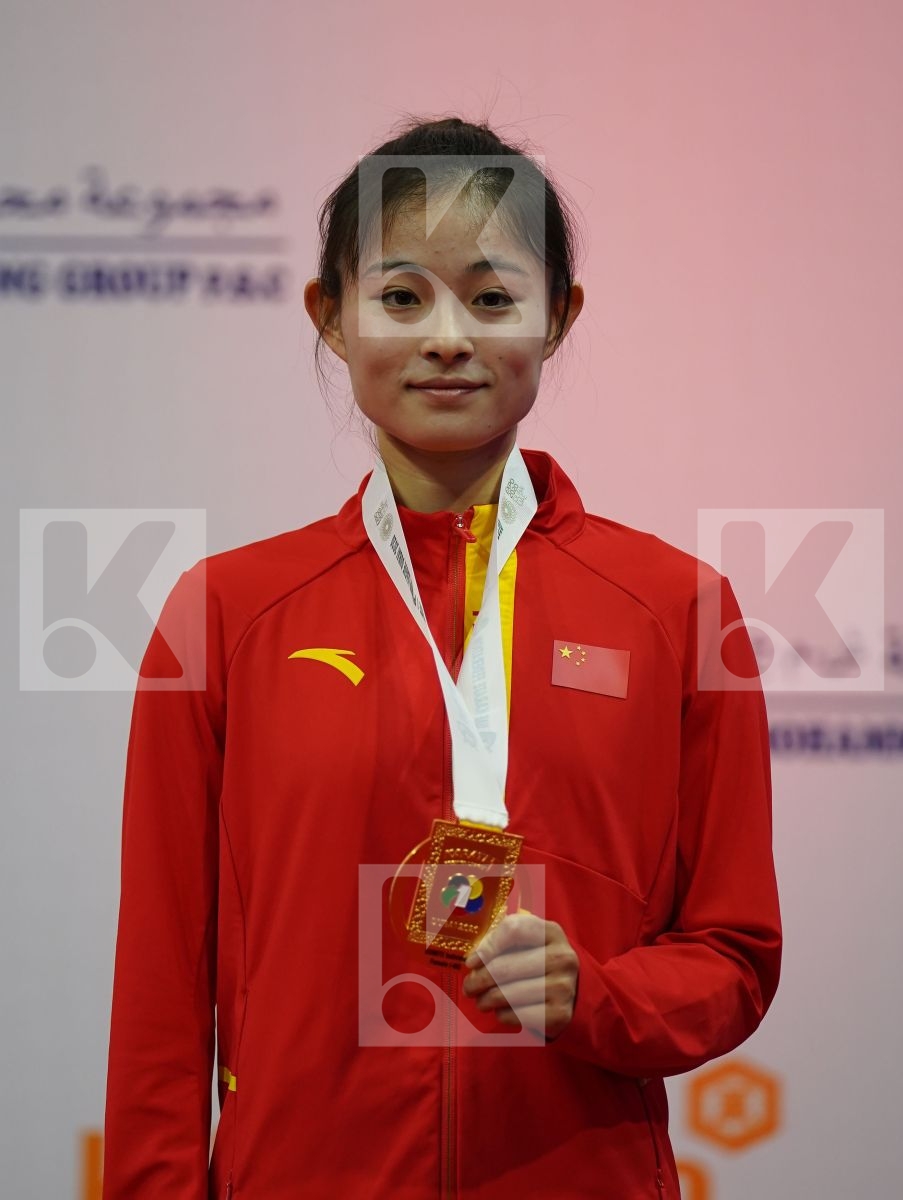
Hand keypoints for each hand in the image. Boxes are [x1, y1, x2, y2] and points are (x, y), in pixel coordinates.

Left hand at [461, 910, 579, 1040]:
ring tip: (481, 1001)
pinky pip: (518, 1015)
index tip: (471, 962)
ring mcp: (564, 986)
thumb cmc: (539, 960)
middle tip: (468, 987)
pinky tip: (500, 1011)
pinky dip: (502, 1014)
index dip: (487, 946)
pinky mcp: (560, 1013)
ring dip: (486, 1000)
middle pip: (505, 967)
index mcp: (551, 932)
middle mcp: (562, 957)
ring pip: (508, 994)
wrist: (572, 990)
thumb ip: (502, 941)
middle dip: (479, 980)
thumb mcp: (528, 942)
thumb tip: (475, 961)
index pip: (513, 930)